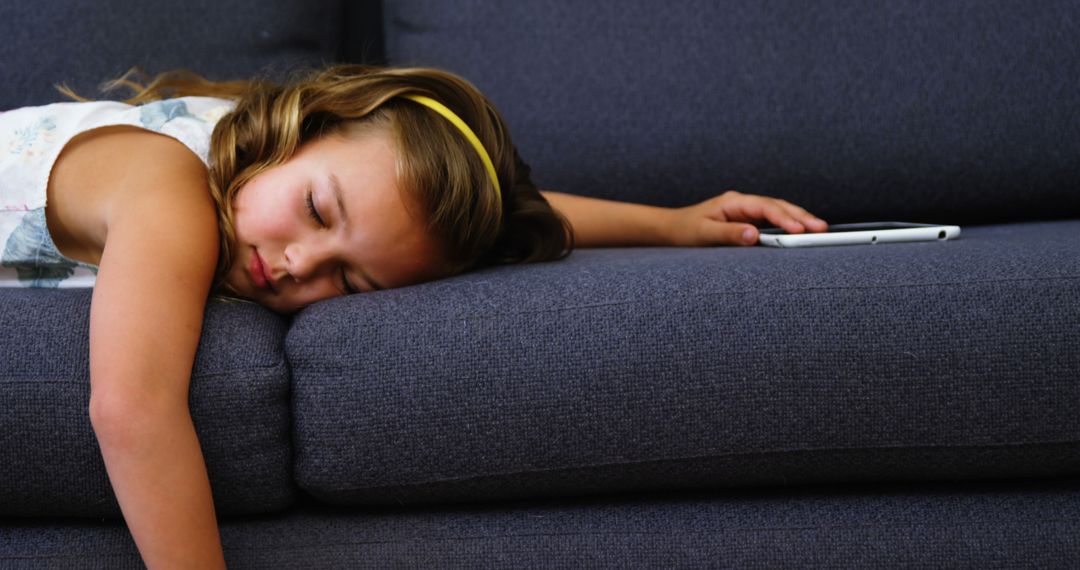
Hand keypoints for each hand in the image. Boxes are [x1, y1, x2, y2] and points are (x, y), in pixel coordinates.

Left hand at [666, 191, 827, 245]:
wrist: (671, 228)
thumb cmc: (685, 230)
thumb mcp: (703, 234)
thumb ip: (728, 234)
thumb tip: (754, 235)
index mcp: (733, 202)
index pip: (765, 207)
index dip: (784, 218)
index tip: (799, 230)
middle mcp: (742, 203)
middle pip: (778, 206)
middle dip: (801, 216)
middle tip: (822, 228)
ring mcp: (746, 210)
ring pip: (778, 211)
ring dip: (799, 219)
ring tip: (820, 229)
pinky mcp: (748, 220)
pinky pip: (772, 220)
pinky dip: (789, 224)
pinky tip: (802, 231)